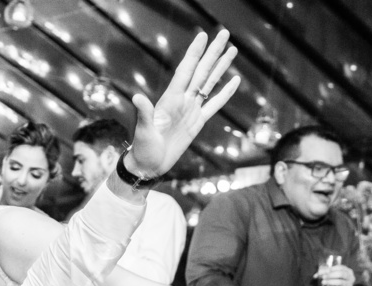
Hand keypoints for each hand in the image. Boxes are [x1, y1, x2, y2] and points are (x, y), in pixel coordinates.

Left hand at [124, 30, 239, 178]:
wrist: (148, 165)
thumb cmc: (142, 148)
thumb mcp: (143, 131)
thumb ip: (144, 113)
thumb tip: (136, 97)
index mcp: (170, 99)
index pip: (186, 70)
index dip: (195, 53)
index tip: (203, 35)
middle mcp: (182, 100)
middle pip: (202, 71)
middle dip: (213, 52)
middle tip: (225, 33)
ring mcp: (191, 110)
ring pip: (209, 83)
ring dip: (220, 67)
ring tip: (232, 50)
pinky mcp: (197, 122)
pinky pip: (214, 104)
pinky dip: (225, 92)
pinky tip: (234, 80)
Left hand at [316, 263, 355, 285]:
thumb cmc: (336, 280)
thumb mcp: (332, 275)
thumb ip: (324, 274)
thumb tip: (315, 276)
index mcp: (347, 270)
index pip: (340, 267)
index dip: (330, 269)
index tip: (322, 272)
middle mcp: (350, 277)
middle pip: (341, 274)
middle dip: (330, 275)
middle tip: (323, 277)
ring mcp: (349, 285)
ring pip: (340, 282)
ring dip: (330, 282)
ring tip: (323, 282)